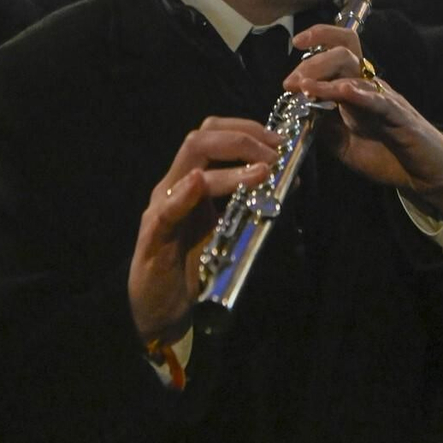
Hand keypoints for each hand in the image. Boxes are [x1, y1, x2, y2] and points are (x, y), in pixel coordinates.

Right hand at [128, 118, 279, 344]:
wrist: (160, 312)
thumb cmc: (193, 269)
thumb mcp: (226, 230)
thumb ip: (248, 204)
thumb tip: (289, 181)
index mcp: (192, 182)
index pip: (213, 135)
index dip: (248, 130)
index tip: (280, 140)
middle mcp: (175, 187)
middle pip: (201, 139)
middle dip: (243, 139)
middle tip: (275, 154)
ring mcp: (162, 209)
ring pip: (190, 167)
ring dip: (229, 165)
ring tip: (261, 171)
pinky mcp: (153, 238)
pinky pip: (166, 211)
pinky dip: (183, 195)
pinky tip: (199, 184)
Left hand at [282, 25, 442, 220]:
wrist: (422, 175)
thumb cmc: (384, 155)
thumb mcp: (342, 143)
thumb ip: (322, 125)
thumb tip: (298, 110)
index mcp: (355, 88)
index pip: (339, 50)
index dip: (319, 38)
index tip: (296, 42)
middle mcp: (370, 86)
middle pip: (344, 53)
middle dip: (312, 63)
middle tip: (290, 83)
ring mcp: (386, 99)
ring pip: (357, 74)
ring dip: (326, 78)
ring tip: (305, 86)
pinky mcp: (400, 118)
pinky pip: (381, 101)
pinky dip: (361, 95)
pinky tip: (345, 92)